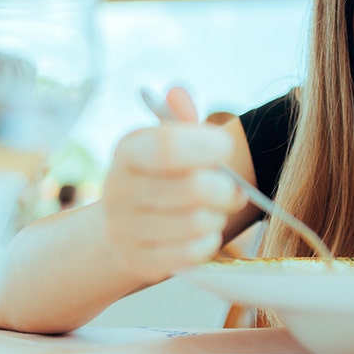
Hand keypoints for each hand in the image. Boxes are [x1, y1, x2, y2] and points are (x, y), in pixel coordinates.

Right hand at [101, 88, 245, 283]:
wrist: (130, 220)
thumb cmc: (162, 172)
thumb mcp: (168, 138)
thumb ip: (180, 117)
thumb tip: (178, 92)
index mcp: (128, 150)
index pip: (168, 147)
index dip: (205, 147)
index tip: (226, 147)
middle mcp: (118, 190)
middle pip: (191, 189)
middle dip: (225, 188)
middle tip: (235, 190)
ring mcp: (124, 229)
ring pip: (195, 223)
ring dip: (217, 217)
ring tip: (216, 211)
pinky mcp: (136, 261)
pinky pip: (188, 255)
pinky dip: (207, 243)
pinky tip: (206, 234)